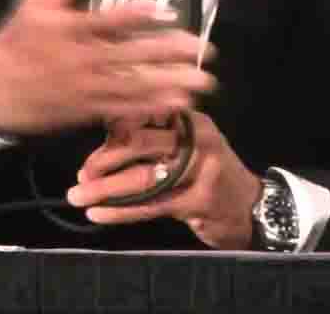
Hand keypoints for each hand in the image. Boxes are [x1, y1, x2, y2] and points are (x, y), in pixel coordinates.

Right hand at [0, 0, 216, 137]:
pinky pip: (124, 110)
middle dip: (170, 55)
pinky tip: (177, 104)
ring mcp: (87, 89)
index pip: (109, 21)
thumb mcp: (34, 4)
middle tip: (205, 51)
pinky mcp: (88, 110)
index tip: (169, 14)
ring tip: (202, 81)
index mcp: (70, 30)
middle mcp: (82, 60)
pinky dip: (151, 107)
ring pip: (134, 87)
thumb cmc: (17, 43)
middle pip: (132, 57)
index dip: (139, 18)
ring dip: (170, 84)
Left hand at [66, 110, 262, 249]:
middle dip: (103, 159)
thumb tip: (103, 143)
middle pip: (140, 143)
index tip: (93, 146)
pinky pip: (151, 205)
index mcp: (189, 118)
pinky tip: (98, 214)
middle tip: (81, 173)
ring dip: (104, 188)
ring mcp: (201, 169)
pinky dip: (120, 210)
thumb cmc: (209, 175)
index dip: (112, 129)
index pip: (143, 114)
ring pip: (143, 177)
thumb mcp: (186, 147)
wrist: (251, 208)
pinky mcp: (199, 200)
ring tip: (78, 195)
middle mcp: (197, 137)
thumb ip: (152, 140)